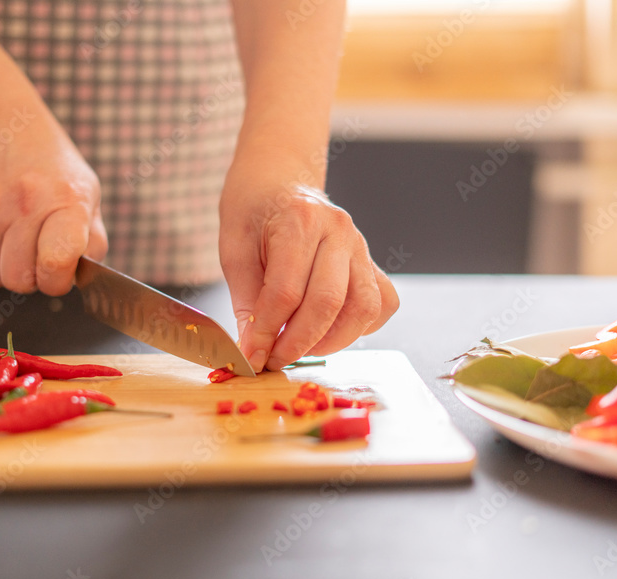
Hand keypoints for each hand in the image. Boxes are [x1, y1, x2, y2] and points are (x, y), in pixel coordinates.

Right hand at [0, 105, 106, 294]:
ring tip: (21, 244)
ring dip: (8, 269)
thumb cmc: (56, 171)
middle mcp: (24, 204)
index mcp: (65, 202)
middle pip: (19, 279)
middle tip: (40, 258)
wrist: (4, 127)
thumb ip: (93, 242)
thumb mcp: (89, 196)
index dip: (59, 280)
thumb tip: (79, 277)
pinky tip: (1, 234)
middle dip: (32, 279)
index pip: (55, 262)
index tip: (63, 270)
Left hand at [219, 163, 398, 372]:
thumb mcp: (235, 250)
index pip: (286, 292)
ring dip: (332, 341)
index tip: (252, 356)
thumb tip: (254, 349)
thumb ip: (247, 300)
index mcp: (299, 221)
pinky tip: (331, 331)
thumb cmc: (254, 211)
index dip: (267, 332)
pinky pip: (381, 303)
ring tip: (301, 349)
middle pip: (327, 303)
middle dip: (298, 343)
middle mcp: (338, 231)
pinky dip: (361, 327)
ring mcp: (361, 246)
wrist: (278, 181)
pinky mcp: (371, 262)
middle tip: (274, 359)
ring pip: (362, 308)